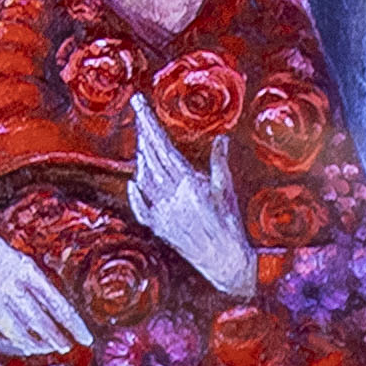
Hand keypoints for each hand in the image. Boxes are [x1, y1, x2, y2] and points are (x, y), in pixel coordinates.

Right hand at [0, 203, 91, 356]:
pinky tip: (20, 347)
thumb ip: (34, 282)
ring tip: (46, 347)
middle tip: (67, 347)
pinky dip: (10, 346)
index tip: (86, 338)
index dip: (74, 324)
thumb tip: (55, 310)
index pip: (57, 304)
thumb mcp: (17, 257)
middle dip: (56, 338)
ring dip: (36, 345)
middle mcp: (8, 288)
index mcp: (23, 270)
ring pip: (19, 335)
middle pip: (40, 323)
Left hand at [125, 126, 256, 294]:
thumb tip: (221, 138)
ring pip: (143, 178)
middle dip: (143, 132)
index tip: (139, 103)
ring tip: (142, 139)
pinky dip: (136, 193)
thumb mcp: (227, 190)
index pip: (163, 146)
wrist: (226, 262)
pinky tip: (134, 182)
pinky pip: (141, 208)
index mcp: (188, 183)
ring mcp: (162, 213)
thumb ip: (219, 163)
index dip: (149, 123)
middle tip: (138, 111)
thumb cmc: (230, 225)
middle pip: (150, 157)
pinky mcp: (159, 228)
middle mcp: (170, 197)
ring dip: (141, 157)